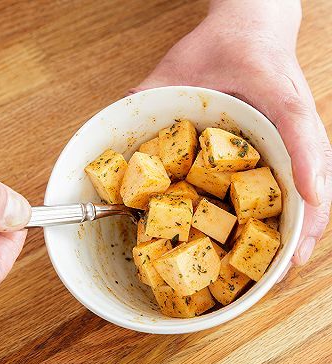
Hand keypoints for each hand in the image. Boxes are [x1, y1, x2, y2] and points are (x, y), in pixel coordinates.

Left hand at [131, 0, 330, 266]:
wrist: (253, 28)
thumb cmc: (225, 42)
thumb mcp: (183, 63)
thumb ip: (155, 90)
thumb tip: (121, 120)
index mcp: (273, 91)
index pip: (296, 124)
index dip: (306, 164)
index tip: (307, 199)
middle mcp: (293, 118)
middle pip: (315, 170)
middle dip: (306, 220)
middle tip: (290, 263)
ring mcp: (296, 134)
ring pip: (314, 183)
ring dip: (304, 226)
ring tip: (288, 266)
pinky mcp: (289, 144)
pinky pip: (298, 181)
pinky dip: (296, 212)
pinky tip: (282, 238)